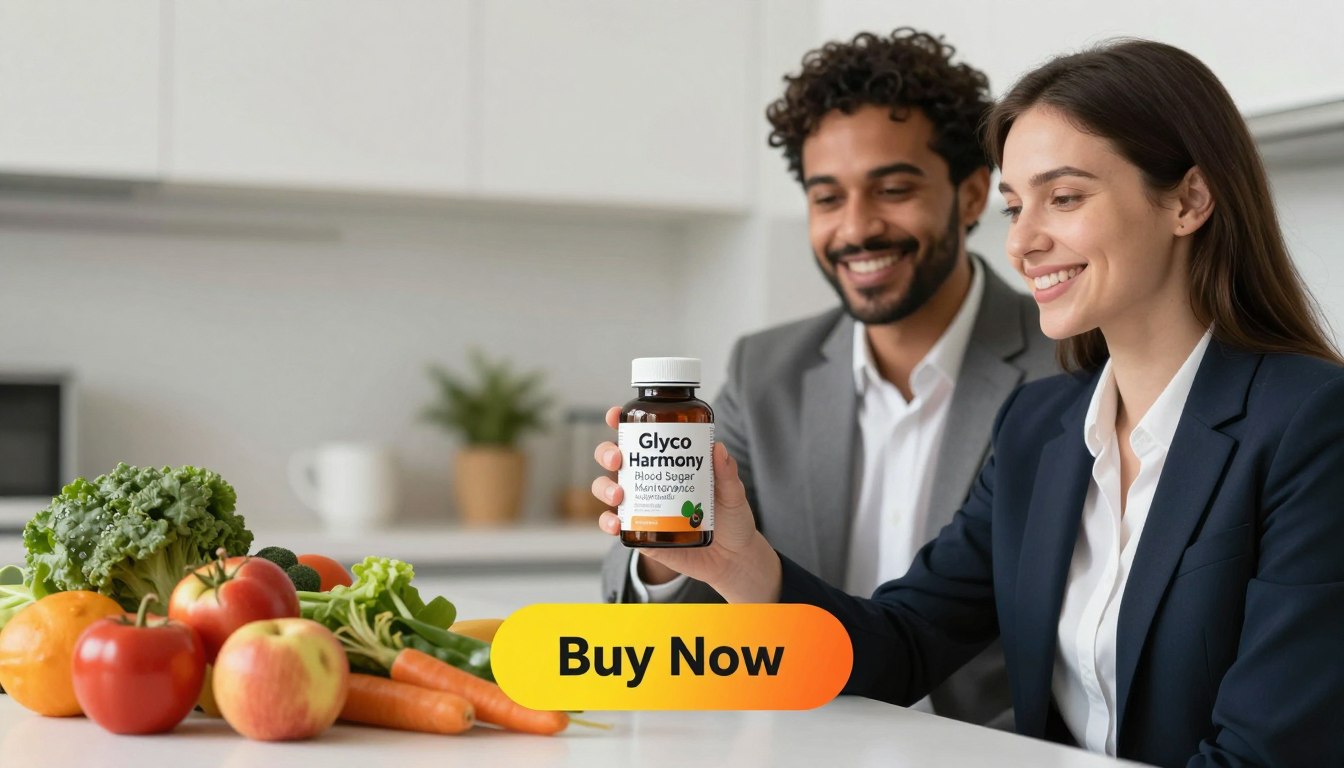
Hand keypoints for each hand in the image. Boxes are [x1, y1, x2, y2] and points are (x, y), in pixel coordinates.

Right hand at [591, 406, 781, 602]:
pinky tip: (616, 524)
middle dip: (607, 453)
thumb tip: (718, 448)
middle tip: (618, 459)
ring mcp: (641, 506)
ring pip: (607, 489)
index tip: (615, 416)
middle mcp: (649, 480)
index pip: (640, 437)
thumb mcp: (733, 493)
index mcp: (667, 462)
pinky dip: (609, 522)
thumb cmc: (732, 518)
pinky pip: (616, 525)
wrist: (733, 558)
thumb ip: (727, 473)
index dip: (621, 422)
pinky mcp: (640, 533)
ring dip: (605, 487)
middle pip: (615, 459)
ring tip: (619, 494)